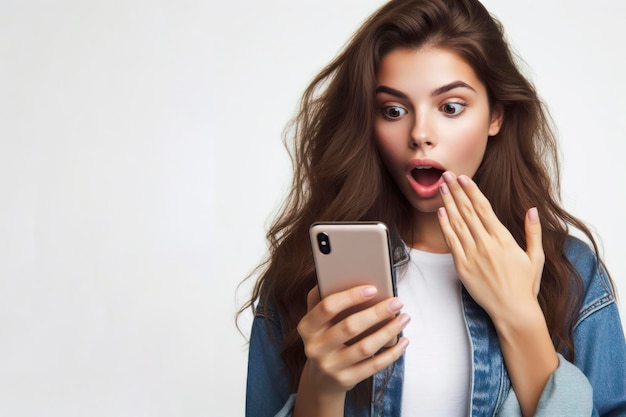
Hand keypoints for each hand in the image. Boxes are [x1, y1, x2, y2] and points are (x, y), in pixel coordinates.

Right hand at [296, 285, 409, 394]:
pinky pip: (373, 366)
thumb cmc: (323, 339)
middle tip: (397, 302)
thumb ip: (320, 298)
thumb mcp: (315, 320)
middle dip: (377, 313)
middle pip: (349, 327)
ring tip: (404, 318)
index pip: (327, 307)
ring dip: (388, 331)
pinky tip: (403, 341)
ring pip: (365, 347)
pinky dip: (391, 353)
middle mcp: (315, 347)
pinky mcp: (346, 380)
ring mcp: (330, 366)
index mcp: (307, 327)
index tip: (373, 288)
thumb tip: (333, 274)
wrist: (320, 379)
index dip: (350, 296)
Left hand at [437, 171, 544, 321]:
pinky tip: (441, 212)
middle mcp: (486, 244)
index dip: (471, 191)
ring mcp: (472, 255)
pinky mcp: (462, 267)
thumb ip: (533, 232)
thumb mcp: (536, 257)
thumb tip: (532, 210)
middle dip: (456, 191)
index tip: (463, 178)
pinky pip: (451, 242)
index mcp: (503, 239)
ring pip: (457, 223)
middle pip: (467, 211)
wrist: (512, 310)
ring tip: (441, 187)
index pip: (483, 208)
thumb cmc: (525, 285)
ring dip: (448, 203)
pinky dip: (445, 225)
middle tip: (446, 175)